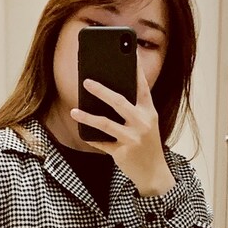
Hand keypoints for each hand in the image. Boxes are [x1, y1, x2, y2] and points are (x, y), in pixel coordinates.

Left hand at [70, 58, 175, 196]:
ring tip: (74, 111)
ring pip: (106, 124)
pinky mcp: (123, 153)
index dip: (135, 69)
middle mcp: (143, 123)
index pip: (142, 86)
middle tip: (86, 81)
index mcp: (149, 112)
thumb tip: (107, 95)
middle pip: (119, 102)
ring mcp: (133, 138)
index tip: (128, 54)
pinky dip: (92, 138)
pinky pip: (102, 143)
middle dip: (101, 90)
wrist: (154, 173)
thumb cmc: (146, 145)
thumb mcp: (146, 124)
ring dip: (88, 117)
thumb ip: (133, 109)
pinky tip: (82, 132)